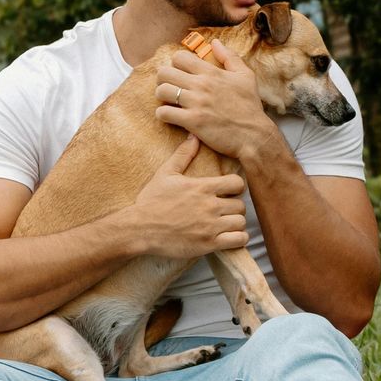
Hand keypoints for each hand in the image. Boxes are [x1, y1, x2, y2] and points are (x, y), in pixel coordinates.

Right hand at [126, 136, 248, 259]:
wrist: (139, 229)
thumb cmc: (151, 201)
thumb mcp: (166, 174)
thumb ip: (183, 155)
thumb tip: (194, 136)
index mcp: (202, 187)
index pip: (238, 183)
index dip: (236, 187)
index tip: (228, 192)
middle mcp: (210, 205)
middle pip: (241, 205)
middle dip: (234, 208)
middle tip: (224, 211)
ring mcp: (210, 226)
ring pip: (241, 223)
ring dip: (235, 224)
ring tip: (225, 225)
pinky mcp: (209, 244)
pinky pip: (238, 240)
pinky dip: (237, 240)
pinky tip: (227, 238)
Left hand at [154, 39, 278, 160]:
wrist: (254, 135)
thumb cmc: (250, 106)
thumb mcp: (246, 76)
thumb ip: (230, 57)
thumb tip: (215, 42)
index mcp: (211, 73)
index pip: (179, 57)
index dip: (176, 64)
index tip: (181, 73)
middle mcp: (201, 85)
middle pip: (165, 72)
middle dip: (164, 79)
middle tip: (170, 87)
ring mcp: (195, 103)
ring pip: (162, 91)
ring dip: (162, 96)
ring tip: (169, 101)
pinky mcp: (192, 122)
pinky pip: (164, 113)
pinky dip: (163, 114)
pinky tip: (171, 116)